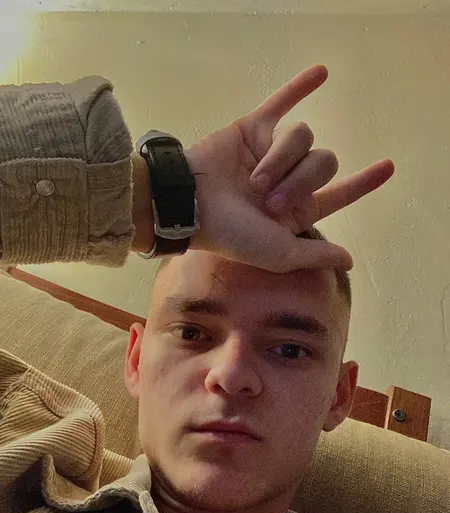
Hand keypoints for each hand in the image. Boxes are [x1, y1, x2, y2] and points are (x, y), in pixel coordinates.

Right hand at [186, 65, 393, 271]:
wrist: (191, 207)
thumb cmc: (234, 236)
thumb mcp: (280, 255)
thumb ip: (316, 256)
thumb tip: (349, 261)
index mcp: (297, 209)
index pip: (339, 193)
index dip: (363, 182)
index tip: (387, 168)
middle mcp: (288, 178)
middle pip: (324, 161)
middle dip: (301, 180)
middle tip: (269, 201)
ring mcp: (271, 152)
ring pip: (302, 137)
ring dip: (280, 161)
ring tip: (253, 182)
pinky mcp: (253, 129)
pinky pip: (281, 104)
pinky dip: (299, 88)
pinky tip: (322, 73)